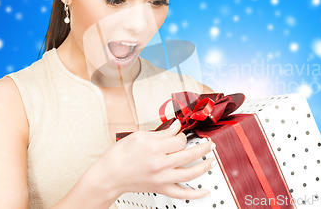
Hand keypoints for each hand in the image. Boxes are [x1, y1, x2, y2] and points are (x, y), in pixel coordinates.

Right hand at [94, 120, 214, 199]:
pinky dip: (195, 194)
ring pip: (189, 173)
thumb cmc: (120, 155)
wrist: (109, 175)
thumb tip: (175, 127)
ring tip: (212, 160)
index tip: (182, 134)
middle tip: (210, 144)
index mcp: (154, 147)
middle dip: (203, 148)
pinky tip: (205, 191)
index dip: (183, 135)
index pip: (179, 139)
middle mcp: (160, 163)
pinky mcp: (161, 188)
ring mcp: (161, 178)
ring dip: (204, 166)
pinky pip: (181, 193)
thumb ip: (161, 132)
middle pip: (188, 154)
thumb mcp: (139, 136)